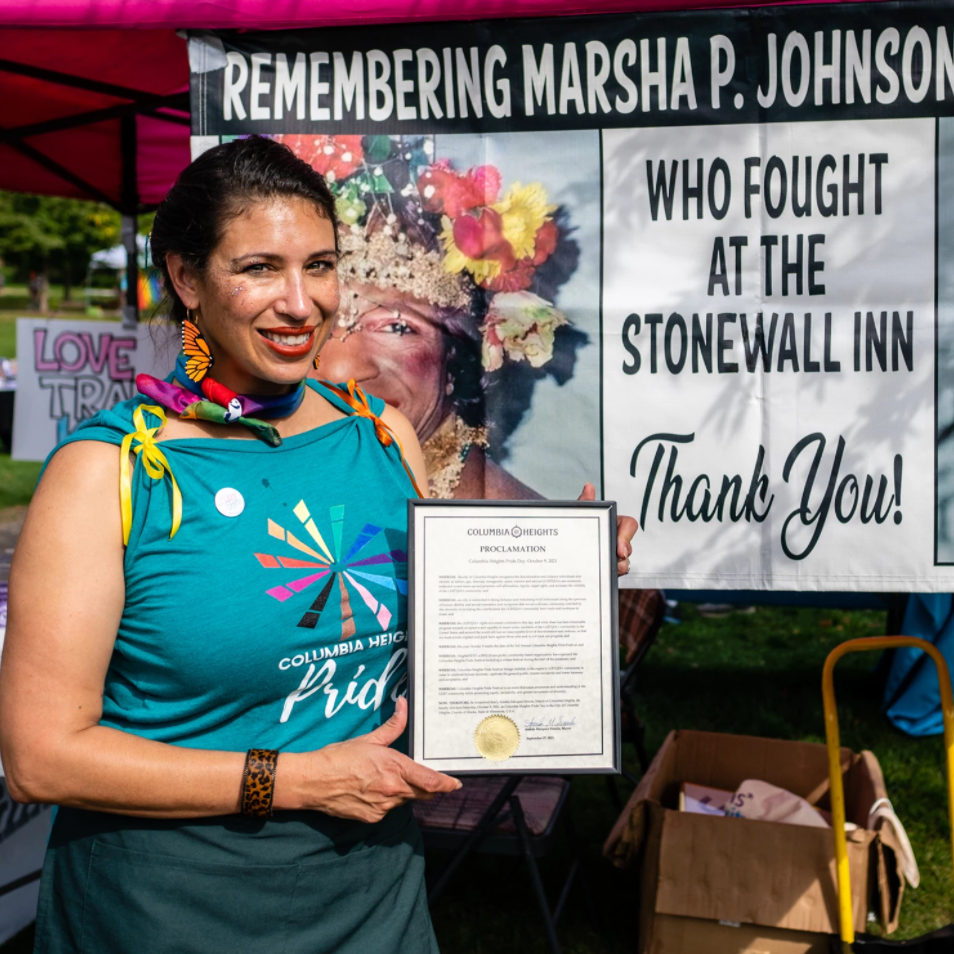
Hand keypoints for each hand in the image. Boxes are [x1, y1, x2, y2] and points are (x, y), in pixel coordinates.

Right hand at [303, 696, 460, 822]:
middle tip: (428, 780)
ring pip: (404, 801)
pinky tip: (371, 790)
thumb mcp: (369, 739)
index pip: (430, 781)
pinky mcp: (372, 818)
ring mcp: (382, 807)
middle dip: (427, 788)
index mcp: (394, 767)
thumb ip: (393, 726)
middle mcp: (392, 790)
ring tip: (383, 779)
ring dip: (403, 792)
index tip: (455, 784)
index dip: (446, 784)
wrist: (313, 781)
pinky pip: (387, 810)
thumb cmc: (339, 757)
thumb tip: (403, 704)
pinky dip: (386, 801)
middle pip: (422, 793)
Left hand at [578, 482, 637, 575]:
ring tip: (612, 571)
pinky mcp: (605, 571)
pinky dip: (608, 577)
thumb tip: (588, 486)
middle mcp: (615, 540)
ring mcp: (611, 557)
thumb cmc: (575, 528)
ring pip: (623, 564)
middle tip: (617, 561)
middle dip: (624, 555)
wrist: (560, 548)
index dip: (626, 536)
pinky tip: (601, 579)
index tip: (620, 548)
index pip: (628, 525)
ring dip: (620, 568)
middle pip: (628, 547)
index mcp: (612, 524)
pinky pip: (612, 575)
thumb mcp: (579, 517)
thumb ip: (584, 504)